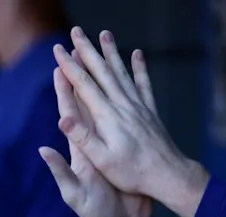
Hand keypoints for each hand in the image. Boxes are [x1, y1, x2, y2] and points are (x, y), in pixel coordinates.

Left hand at [40, 48, 151, 216]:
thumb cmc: (96, 212)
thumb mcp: (74, 194)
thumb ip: (60, 172)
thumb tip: (42, 150)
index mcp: (78, 152)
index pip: (69, 117)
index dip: (64, 95)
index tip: (59, 71)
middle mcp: (90, 145)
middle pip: (85, 107)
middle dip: (79, 82)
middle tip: (76, 56)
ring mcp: (107, 148)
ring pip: (104, 111)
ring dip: (100, 89)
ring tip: (99, 65)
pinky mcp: (122, 152)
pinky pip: (122, 124)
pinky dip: (122, 107)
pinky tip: (124, 94)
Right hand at [52, 27, 209, 216]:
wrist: (167, 175)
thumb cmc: (131, 172)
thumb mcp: (100, 159)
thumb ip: (81, 137)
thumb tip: (62, 118)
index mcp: (106, 116)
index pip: (84, 85)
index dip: (69, 66)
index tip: (58, 51)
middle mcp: (122, 105)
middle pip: (101, 72)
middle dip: (87, 50)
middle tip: (76, 33)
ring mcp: (137, 106)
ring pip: (121, 72)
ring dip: (110, 52)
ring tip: (103, 35)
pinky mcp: (149, 111)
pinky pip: (143, 83)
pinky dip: (139, 68)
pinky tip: (137, 55)